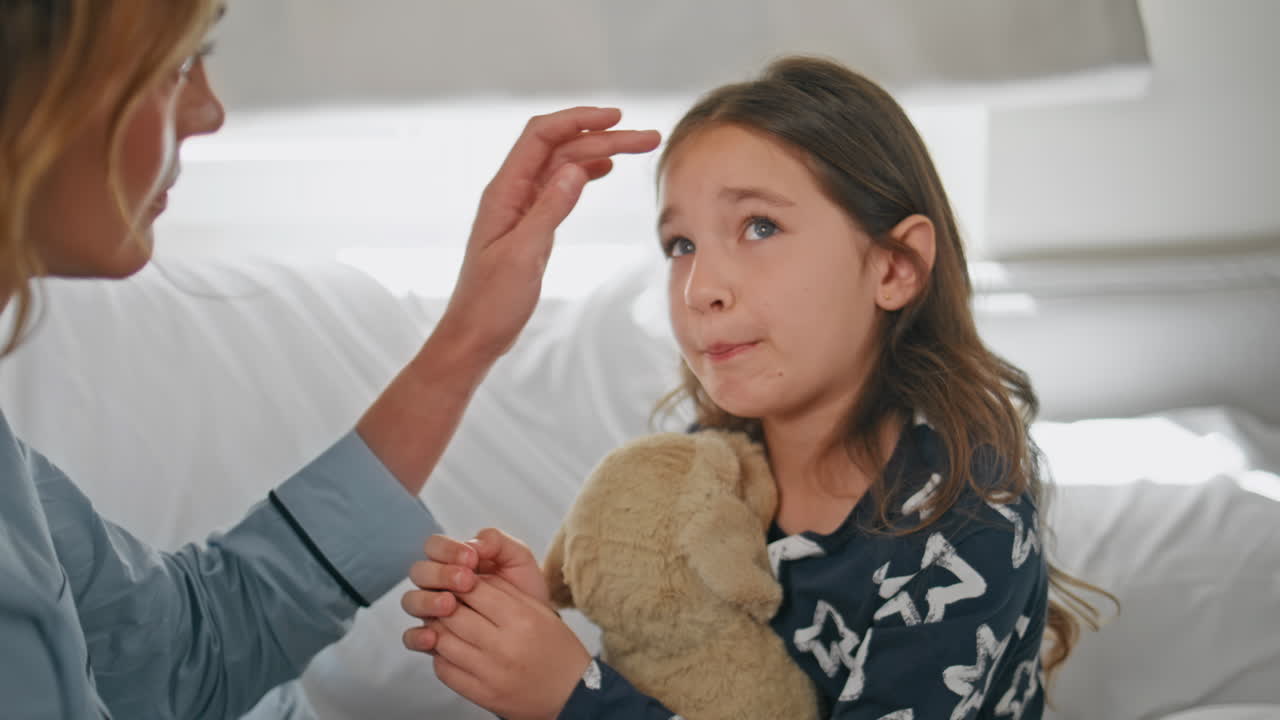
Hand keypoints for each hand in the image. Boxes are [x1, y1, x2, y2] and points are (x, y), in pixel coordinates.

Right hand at [401, 528, 549, 645]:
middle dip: (440, 574)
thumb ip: (499, 543)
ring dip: (427, 601)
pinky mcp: (433, 640)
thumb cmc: (524, 592)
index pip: (435, 546)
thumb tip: (476, 542)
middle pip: (419, 572)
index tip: (471, 558)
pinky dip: (417, 636)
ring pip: (412, 601)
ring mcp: (432, 611)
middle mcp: (438, 584)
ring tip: (450, 605)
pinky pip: (411, 638)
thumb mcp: (519, 562)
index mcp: (454, 560)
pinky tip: (432, 638)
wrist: (537, 632)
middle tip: (466, 581)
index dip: (448, 550)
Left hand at [420, 575, 591, 719]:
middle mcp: (504, 645)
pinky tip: (448, 649)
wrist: (572, 693)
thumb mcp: (538, 610)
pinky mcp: (483, 695)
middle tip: (442, 600)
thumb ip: (504, 592)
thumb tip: (470, 577)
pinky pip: (444, 670)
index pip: (473, 590)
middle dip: (442, 603)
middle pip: (453, 614)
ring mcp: (491, 673)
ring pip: (443, 642)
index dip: (458, 581)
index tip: (456, 581)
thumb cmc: (556, 647)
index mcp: (521, 618)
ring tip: (443, 623)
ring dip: (437, 629)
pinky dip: (440, 656)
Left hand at [436, 106, 660, 362]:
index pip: (541, 136)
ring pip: (564, 166)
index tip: (617, 118)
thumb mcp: (523, 256)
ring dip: (600, 153)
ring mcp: (523, 208)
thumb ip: (549, 210)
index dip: (578, 120)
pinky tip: (606, 169)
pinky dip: (585, 174)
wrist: (475, 335)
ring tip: (638, 148)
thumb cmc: (491, 302)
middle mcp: (512, 193)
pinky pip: (561, 188)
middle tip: (648, 138)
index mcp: (504, 192)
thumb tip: (577, 167)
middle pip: (561, 148)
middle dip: (603, 137)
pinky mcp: (533, 226)